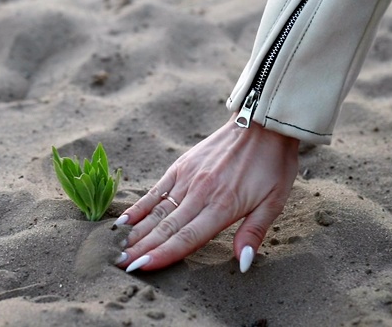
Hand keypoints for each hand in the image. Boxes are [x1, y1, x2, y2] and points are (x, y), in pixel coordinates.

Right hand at [112, 115, 298, 272]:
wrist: (261, 122)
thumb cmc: (272, 165)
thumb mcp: (274, 201)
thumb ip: (254, 232)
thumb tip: (243, 263)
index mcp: (223, 206)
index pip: (187, 237)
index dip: (163, 254)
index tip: (141, 268)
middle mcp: (200, 193)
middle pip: (166, 227)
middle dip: (141, 249)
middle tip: (119, 266)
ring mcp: (187, 178)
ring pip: (157, 211)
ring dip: (136, 233)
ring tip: (117, 250)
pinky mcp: (181, 166)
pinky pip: (156, 190)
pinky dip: (139, 206)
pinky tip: (124, 220)